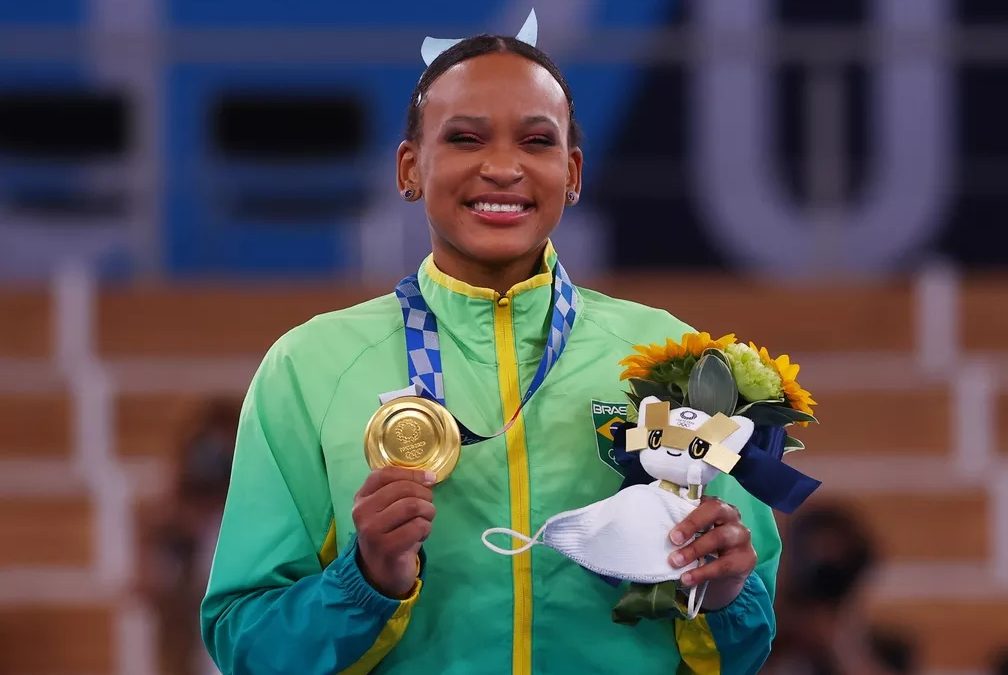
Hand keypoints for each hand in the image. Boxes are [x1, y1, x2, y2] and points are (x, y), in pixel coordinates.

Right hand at [352, 467, 436, 598]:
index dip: (411, 473)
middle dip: (424, 495)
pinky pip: (418, 526)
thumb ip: (401, 490)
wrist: (380, 572)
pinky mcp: (386, 547)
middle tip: (428, 506)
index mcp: (362, 498)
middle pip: (403, 489)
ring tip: (426, 521)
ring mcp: (372, 530)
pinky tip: (421, 536)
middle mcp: (362, 512)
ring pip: (412, 506)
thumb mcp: (388, 509)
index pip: (385, 474)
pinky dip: (427, 529)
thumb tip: (429, 477)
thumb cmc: (389, 534)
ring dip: (428, 512)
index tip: (429, 479)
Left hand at [668, 496, 756, 609]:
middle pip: (715, 510)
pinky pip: (724, 564)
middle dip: (692, 524)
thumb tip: (650, 526)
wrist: (723, 577)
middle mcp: (732, 516)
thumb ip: (680, 527)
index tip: (671, 530)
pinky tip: (687, 579)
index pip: (704, 500)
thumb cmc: (702, 547)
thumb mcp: (692, 535)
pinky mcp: (747, 558)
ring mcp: (742, 536)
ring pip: (720, 537)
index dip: (688, 512)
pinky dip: (703, 573)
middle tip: (673, 540)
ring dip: (694, 550)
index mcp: (716, 506)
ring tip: (675, 562)